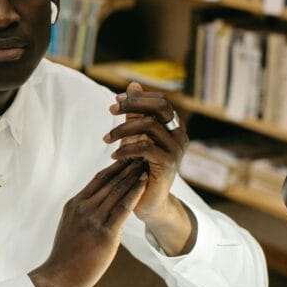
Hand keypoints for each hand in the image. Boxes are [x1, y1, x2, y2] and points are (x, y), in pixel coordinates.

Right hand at [29, 157, 146, 286]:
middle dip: (127, 166)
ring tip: (146, 163)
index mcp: (74, 204)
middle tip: (142, 153)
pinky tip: (144, 182)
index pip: (98, 179)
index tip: (128, 157)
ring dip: (134, 175)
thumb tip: (96, 207)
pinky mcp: (104, 234)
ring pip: (117, 190)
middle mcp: (83, 207)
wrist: (59, 276)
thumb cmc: (66, 256)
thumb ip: (82, 214)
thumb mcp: (70, 226)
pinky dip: (134, 192)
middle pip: (110, 181)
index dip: (115, 167)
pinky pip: (122, 207)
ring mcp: (93, 219)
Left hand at [104, 81, 188, 223]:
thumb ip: (137, 113)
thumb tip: (133, 84)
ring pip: (149, 126)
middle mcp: (180, 136)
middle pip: (158, 108)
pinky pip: (145, 147)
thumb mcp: (138, 136)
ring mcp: (176, 150)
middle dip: (133, 105)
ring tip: (106, 139)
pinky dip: (126, 148)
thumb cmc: (142, 168)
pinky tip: (114, 155)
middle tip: (111, 111)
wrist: (149, 202)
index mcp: (175, 127)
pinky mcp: (168, 165)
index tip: (115, 101)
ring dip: (123, 129)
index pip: (160, 101)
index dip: (138, 98)